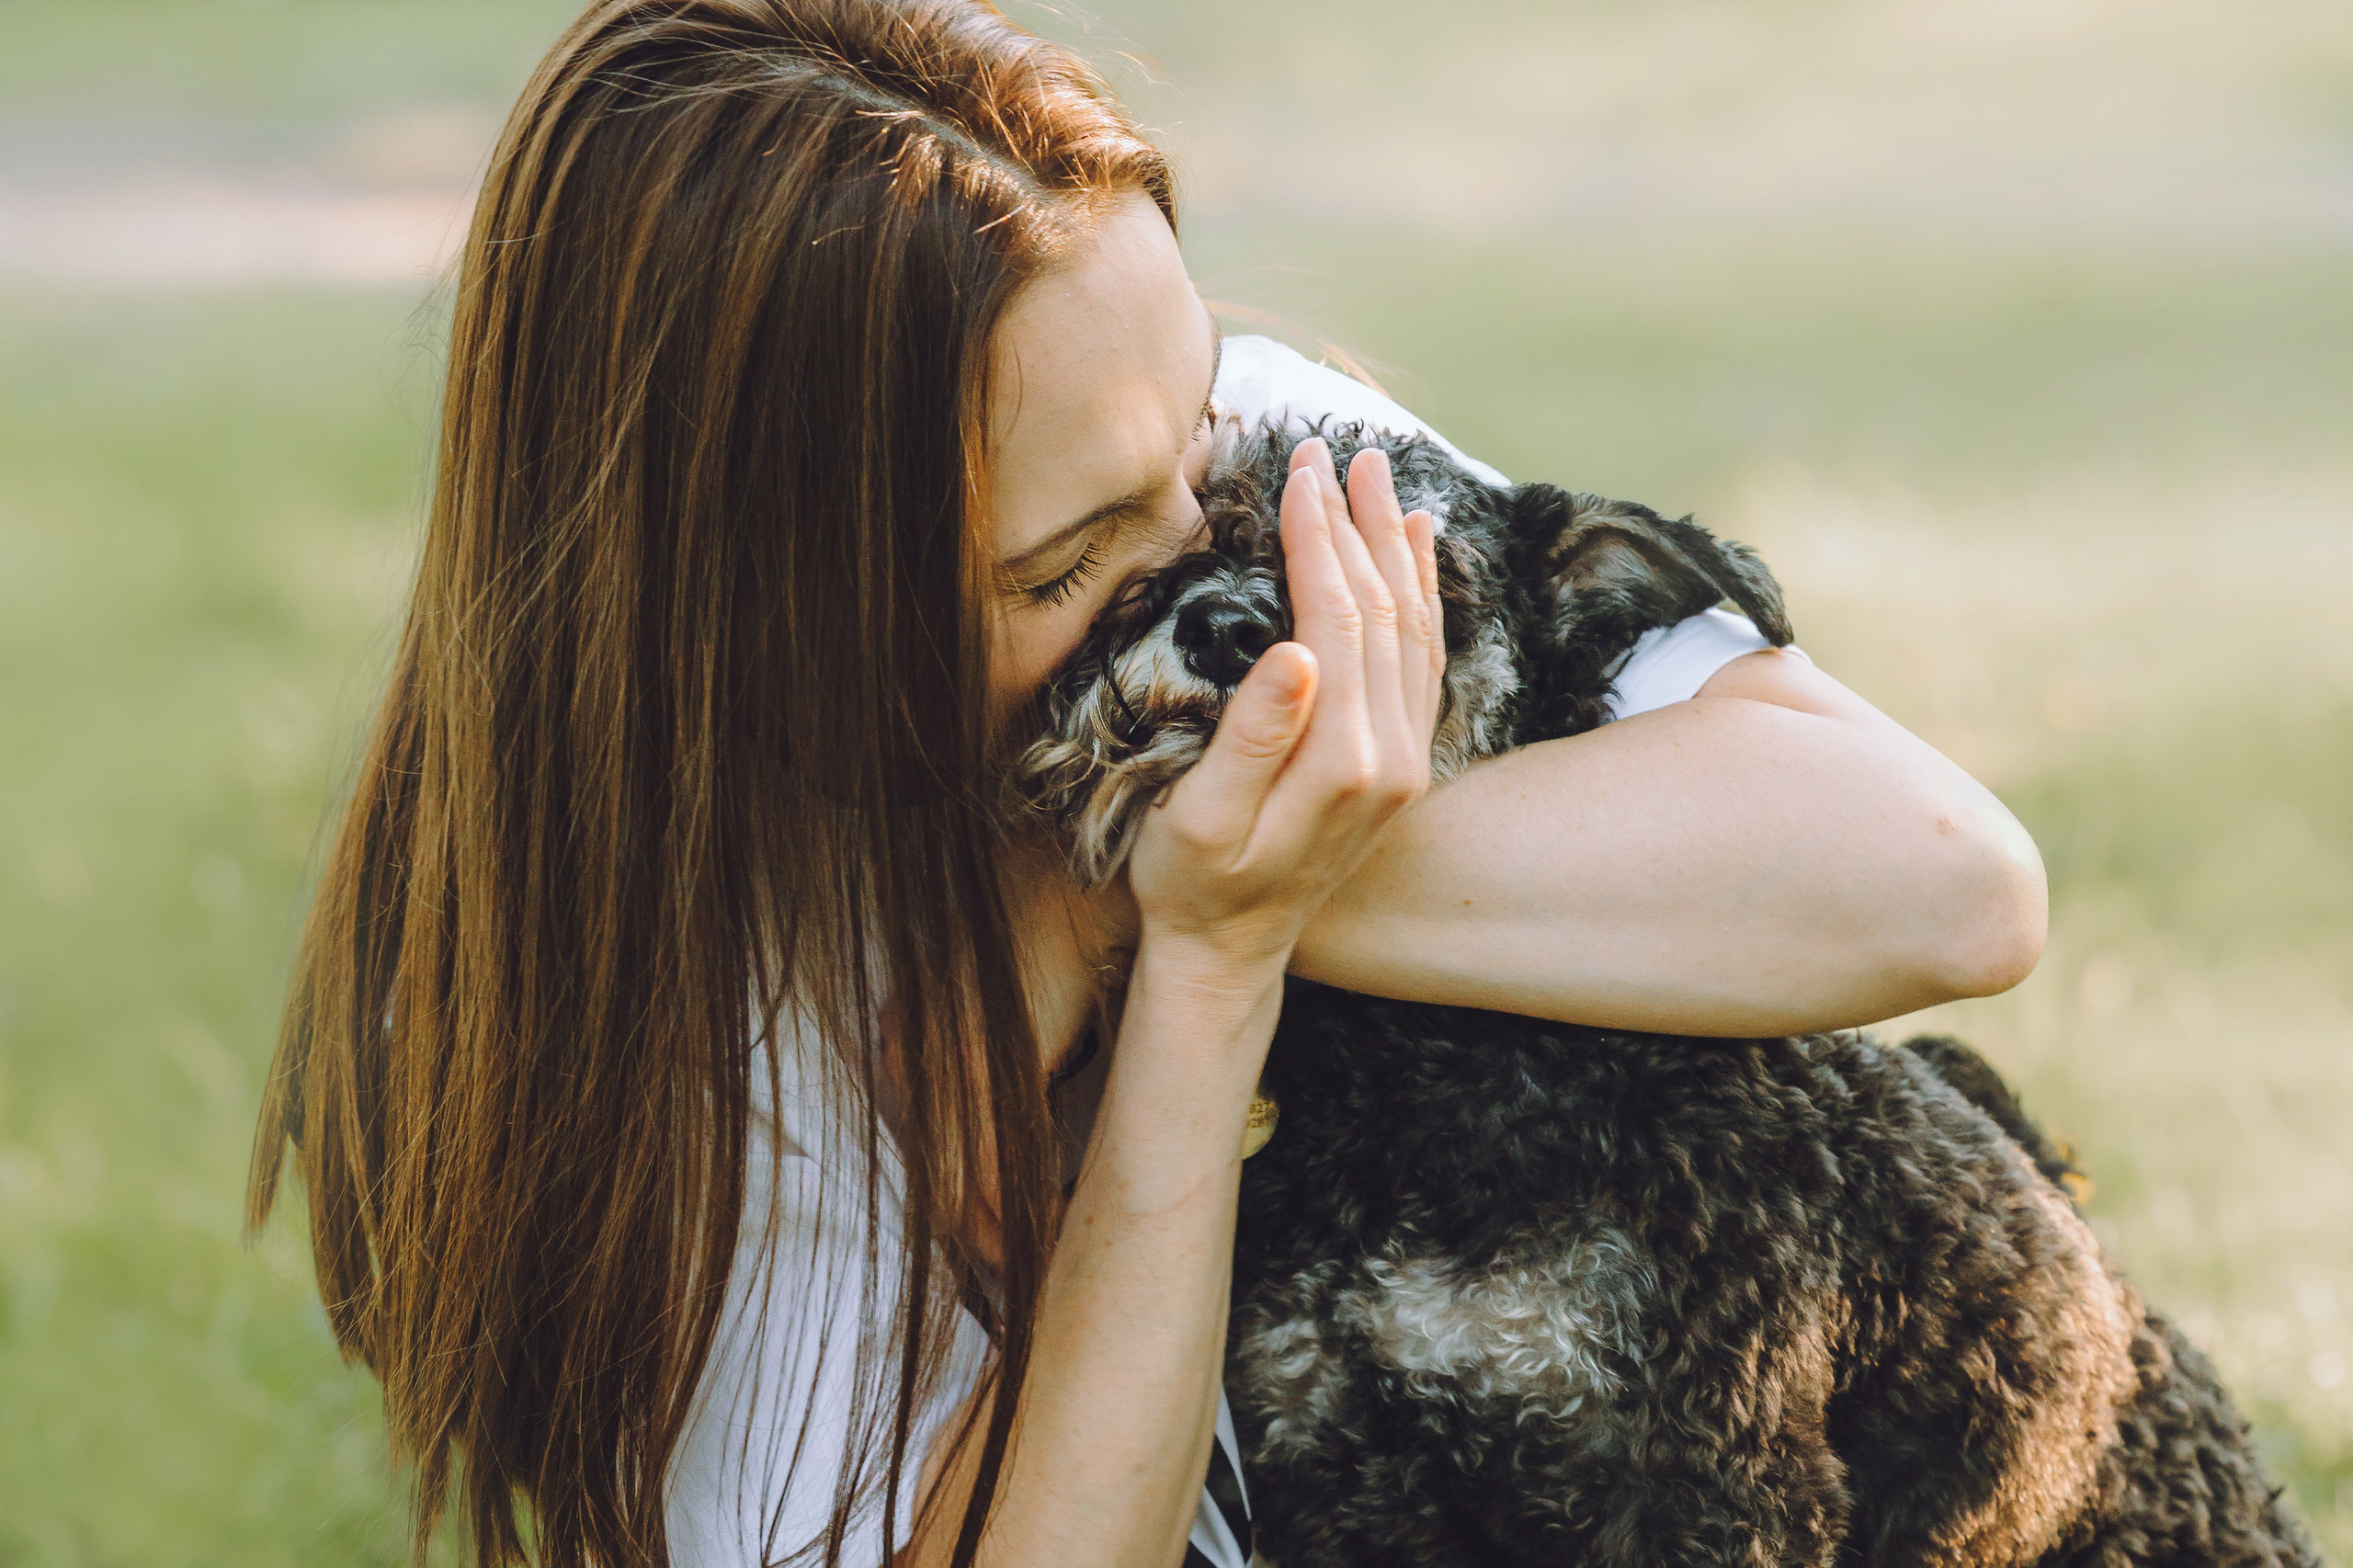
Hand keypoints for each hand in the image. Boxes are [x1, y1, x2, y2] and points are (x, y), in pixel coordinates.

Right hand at [1126, 439, 1445, 982]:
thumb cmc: (1191, 886)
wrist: (1231, 953)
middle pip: (1385, 611)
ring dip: (1396, 546)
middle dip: (1358, 523)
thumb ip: (1253, 738)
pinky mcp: (1404, 765)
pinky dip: (1422, 595)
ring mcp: (1408, 764)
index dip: (1319, 538)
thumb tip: (1297, 651)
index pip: (1339, 618)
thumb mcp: (1198, 820)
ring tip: (1377, 476)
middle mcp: (1394, 759)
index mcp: (1344, 762)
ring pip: (1416, 629)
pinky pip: (1425, 661)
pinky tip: (1413, 547)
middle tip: (1334, 449)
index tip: (1297, 470)